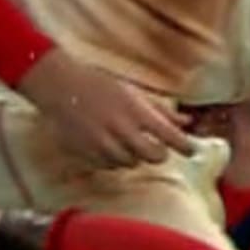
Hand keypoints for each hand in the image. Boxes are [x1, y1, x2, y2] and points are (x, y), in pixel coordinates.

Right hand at [17, 49, 197, 174]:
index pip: (170, 137)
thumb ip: (161, 111)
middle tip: (158, 148)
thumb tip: (187, 122)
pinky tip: (110, 145)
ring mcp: (103, 144)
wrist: (58, 86)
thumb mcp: (133, 92)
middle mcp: (121, 130)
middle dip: (159, 153)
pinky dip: (115, 159)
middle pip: (154, 156)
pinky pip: (110, 165)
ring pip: (131, 163)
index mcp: (136, 111)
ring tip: (128, 140)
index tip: (191, 150)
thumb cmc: (99, 84)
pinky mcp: (87, 153)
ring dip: (135, 155)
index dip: (185, 146)